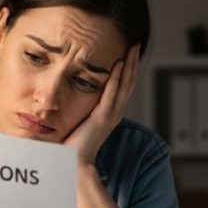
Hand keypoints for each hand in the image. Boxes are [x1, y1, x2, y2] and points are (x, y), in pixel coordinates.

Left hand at [63, 43, 139, 164]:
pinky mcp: (102, 117)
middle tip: (135, 44)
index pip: (123, 86)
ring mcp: (111, 115)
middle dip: (133, 62)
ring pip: (125, 85)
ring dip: (128, 65)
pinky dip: (116, 78)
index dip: (128, 69)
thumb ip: (83, 109)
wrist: (74, 163)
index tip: (128, 52)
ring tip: (131, 48)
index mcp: (111, 113)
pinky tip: (118, 64)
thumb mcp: (81, 121)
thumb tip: (72, 95)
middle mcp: (115, 112)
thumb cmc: (74, 146)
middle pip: (129, 82)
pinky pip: (111, 93)